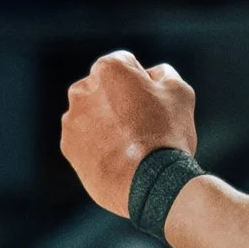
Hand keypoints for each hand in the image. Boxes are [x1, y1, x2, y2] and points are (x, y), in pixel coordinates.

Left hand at [60, 52, 198, 217]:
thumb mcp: (180, 92)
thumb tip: (151, 74)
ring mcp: (71, 120)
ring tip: (131, 147)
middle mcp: (82, 89)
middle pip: (105, 89)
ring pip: (93, 115)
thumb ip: (163, 73)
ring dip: (107, 124)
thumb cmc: (167, 134)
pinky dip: (98, 146)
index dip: (144, 83)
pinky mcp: (68, 147)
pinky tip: (118, 159)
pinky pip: (85, 141)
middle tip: (143, 127)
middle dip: (120, 101)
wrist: (151, 182)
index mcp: (108, 69)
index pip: (127, 65)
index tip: (154, 104)